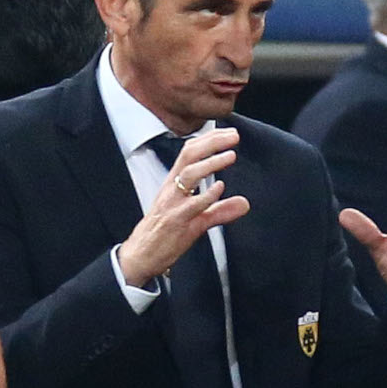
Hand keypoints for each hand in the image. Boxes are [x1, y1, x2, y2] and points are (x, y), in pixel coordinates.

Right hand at [118, 128, 250, 285]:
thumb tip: (244, 203)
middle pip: (189, 156)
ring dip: (211, 163)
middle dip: (212, 142)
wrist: (141, 255)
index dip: (209, 139)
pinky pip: (192, 205)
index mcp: (173, 183)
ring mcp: (173, 204)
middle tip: (234, 136)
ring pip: (189, 175)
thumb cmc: (164, 233)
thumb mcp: (195, 218)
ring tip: (230, 155)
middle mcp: (171, 189)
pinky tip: (220, 188)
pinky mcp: (177, 221)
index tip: (228, 132)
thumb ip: (220, 210)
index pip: (189, 152)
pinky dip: (207, 195)